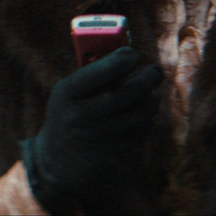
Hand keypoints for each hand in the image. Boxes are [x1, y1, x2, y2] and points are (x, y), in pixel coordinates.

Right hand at [20, 46, 163, 213]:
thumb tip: (129, 53)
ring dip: (150, 97)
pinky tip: (136, 115)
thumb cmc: (71, 113)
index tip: (133, 54)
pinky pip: (145, 125)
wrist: (61, 162)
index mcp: (67, 94)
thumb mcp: (70, 92)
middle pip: (130, 90)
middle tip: (154, 71)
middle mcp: (83, 116)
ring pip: (144, 107)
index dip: (121, 60)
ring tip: (146, 92)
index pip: (99, 71)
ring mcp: (102, 135)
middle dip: (149, 76)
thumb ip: (95, 72)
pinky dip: (146, 116)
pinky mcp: (119, 150)